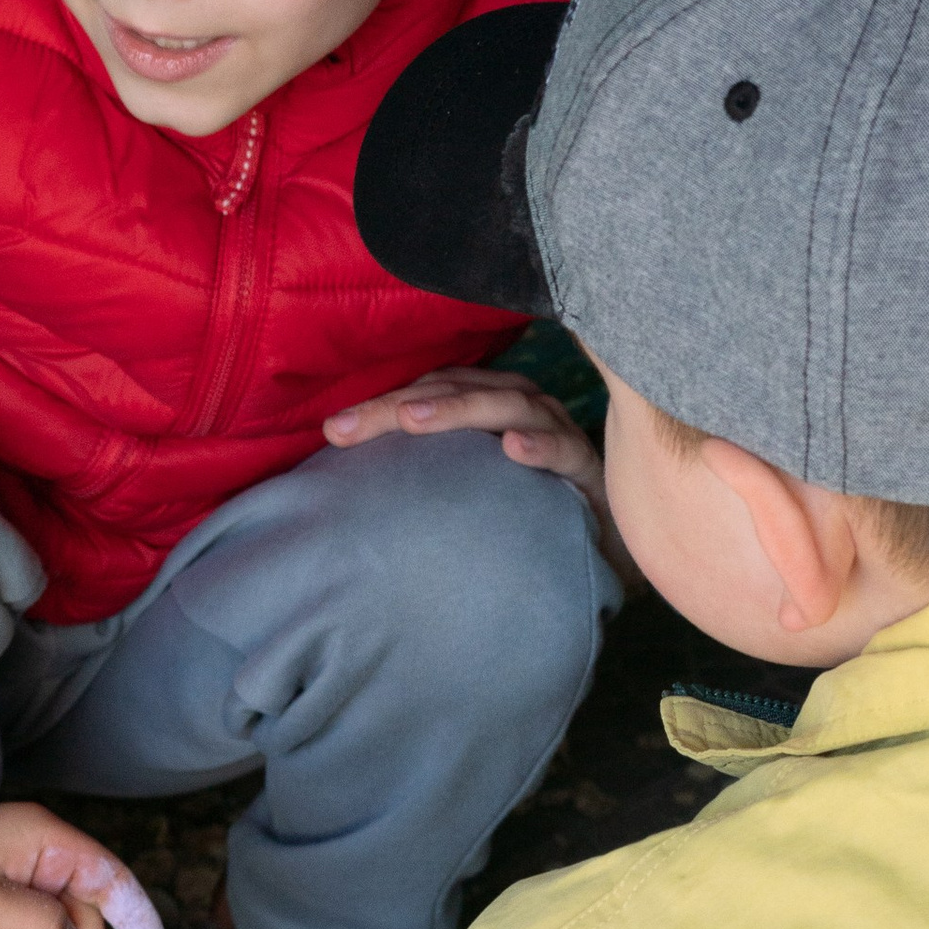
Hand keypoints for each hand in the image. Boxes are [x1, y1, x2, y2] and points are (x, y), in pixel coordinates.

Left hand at [324, 368, 625, 574]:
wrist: (597, 539)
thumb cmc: (522, 503)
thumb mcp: (467, 480)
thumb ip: (423, 469)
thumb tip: (350, 466)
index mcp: (487, 400)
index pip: (429, 388)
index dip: (381, 403)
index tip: (332, 430)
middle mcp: (521, 404)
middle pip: (458, 390)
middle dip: (402, 405)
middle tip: (350, 426)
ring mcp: (555, 430)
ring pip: (507, 406)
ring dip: (460, 409)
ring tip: (415, 420)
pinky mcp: (586, 466)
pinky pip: (565, 450)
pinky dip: (540, 446)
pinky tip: (512, 450)